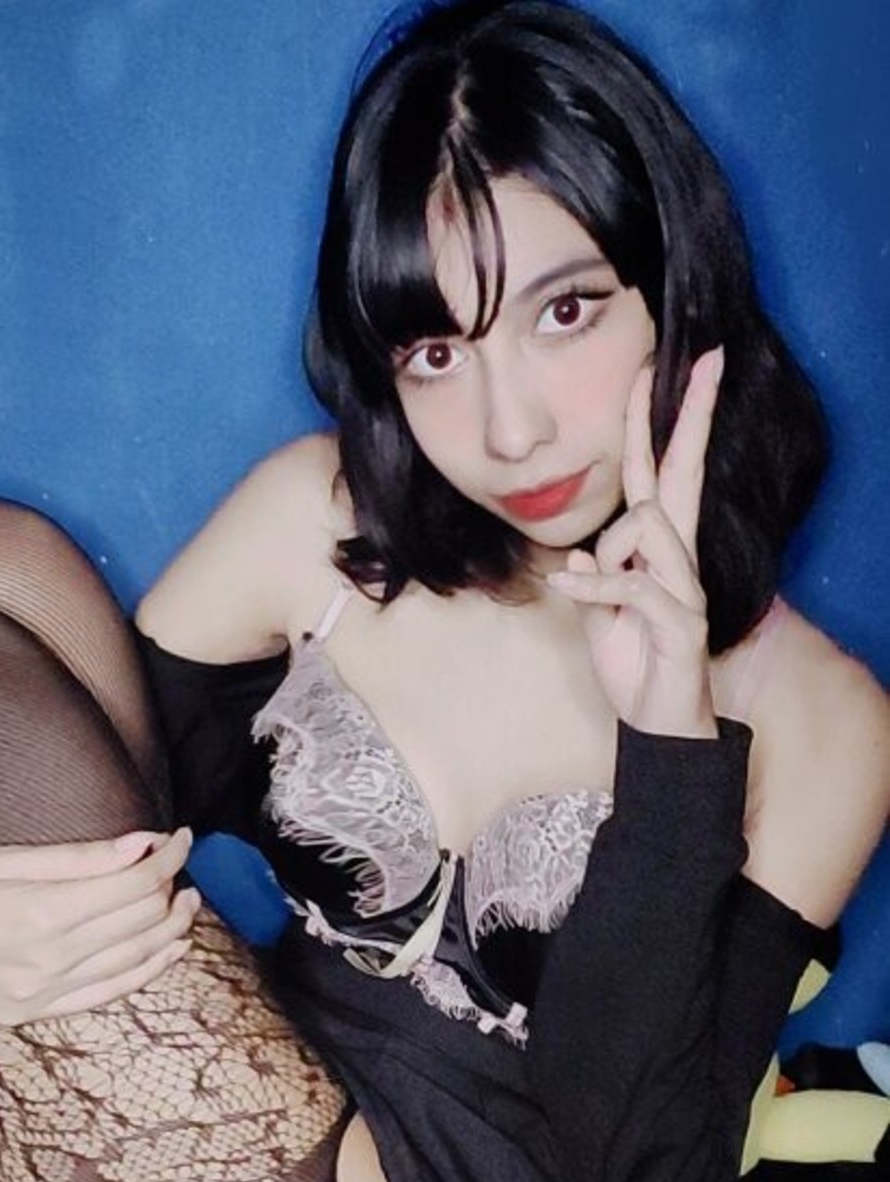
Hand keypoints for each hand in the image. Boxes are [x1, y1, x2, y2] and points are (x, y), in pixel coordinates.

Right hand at [0, 829, 199, 1022]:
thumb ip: (75, 858)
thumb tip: (141, 844)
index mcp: (41, 912)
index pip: (133, 883)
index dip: (168, 857)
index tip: (181, 836)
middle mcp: (50, 958)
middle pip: (140, 919)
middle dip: (172, 886)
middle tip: (179, 862)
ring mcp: (47, 992)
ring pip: (136, 958)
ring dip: (171, 927)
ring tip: (189, 900)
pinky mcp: (40, 1013)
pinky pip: (112, 993)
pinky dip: (150, 970)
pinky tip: (170, 949)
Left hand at [548, 347, 723, 737]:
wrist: (657, 723)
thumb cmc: (632, 663)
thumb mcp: (598, 614)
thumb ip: (591, 579)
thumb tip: (577, 555)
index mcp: (659, 551)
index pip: (660, 474)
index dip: (657, 425)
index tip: (658, 370)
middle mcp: (679, 559)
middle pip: (683, 474)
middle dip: (691, 416)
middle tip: (708, 363)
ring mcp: (685, 588)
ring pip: (648, 525)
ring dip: (606, 550)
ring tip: (585, 589)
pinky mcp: (681, 621)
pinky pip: (631, 582)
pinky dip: (593, 585)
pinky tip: (569, 590)